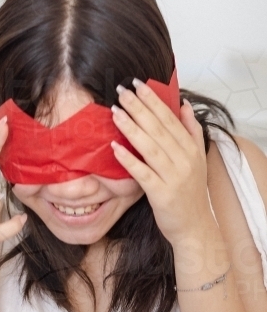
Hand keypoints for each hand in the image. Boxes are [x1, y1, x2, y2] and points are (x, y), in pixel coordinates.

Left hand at [110, 80, 212, 246]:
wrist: (195, 227)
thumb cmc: (191, 191)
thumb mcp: (197, 158)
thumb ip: (191, 130)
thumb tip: (184, 104)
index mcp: (191, 148)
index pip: (170, 118)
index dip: (153, 100)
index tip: (138, 84)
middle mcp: (184, 160)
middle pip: (158, 129)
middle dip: (139, 108)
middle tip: (121, 91)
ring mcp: (173, 177)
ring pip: (150, 147)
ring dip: (131, 128)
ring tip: (115, 112)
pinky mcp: (161, 194)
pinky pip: (143, 173)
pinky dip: (129, 160)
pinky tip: (114, 147)